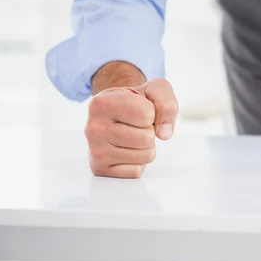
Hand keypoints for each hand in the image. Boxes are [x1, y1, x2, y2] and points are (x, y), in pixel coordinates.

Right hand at [86, 63, 178, 177]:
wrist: (115, 112)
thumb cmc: (136, 100)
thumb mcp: (155, 89)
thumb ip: (167, 104)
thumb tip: (164, 134)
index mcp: (101, 103)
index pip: (147, 114)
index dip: (152, 111)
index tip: (139, 108)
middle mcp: (93, 127)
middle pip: (147, 138)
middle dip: (149, 130)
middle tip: (136, 124)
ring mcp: (95, 151)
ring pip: (146, 155)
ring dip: (146, 146)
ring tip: (132, 135)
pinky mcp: (100, 169)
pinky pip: (137, 171)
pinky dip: (138, 161)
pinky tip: (126, 149)